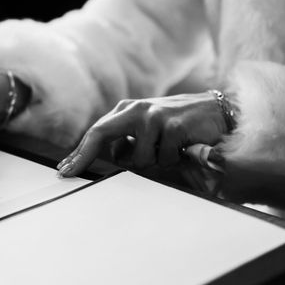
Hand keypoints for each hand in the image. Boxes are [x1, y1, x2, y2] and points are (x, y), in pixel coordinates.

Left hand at [57, 92, 227, 176]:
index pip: (95, 133)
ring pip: (138, 159)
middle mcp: (135, 110)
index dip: (78, 153)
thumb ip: (126, 143)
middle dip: (83, 157)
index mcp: (126, 111)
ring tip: (168, 151)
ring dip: (154, 162)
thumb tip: (105, 158)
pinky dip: (173, 160)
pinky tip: (183, 147)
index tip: (64, 170)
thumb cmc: (179, 126)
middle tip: (68, 174)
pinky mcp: (173, 126)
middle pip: (99, 134)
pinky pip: (163, 159)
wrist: (219, 111)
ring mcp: (154, 116)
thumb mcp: (147, 132)